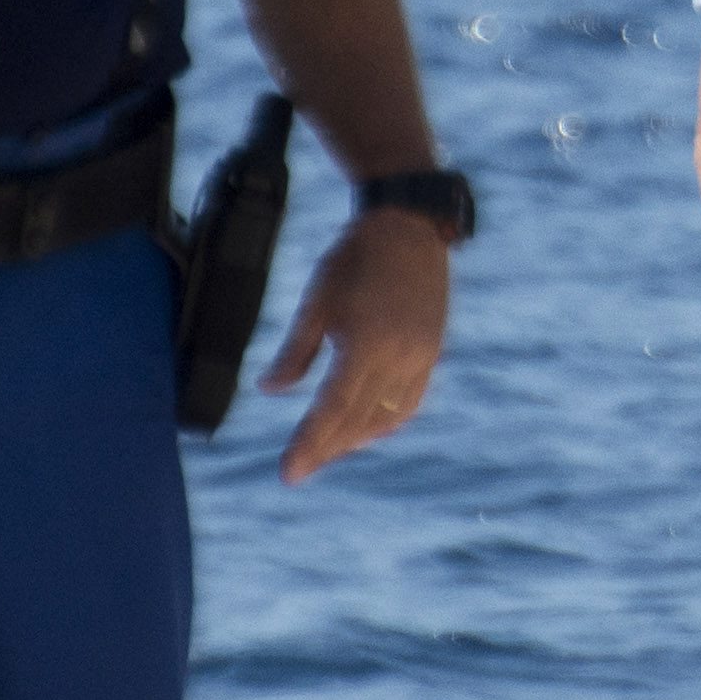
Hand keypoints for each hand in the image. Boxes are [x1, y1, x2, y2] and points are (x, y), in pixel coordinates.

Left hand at [264, 208, 449, 479]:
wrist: (408, 226)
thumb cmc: (354, 257)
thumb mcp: (317, 300)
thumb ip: (294, 351)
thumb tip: (268, 390)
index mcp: (366, 343)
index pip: (333, 409)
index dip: (310, 444)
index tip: (289, 473)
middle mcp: (399, 357)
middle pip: (358, 421)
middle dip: (326, 448)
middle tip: (297, 468)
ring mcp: (421, 357)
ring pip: (386, 418)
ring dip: (354, 439)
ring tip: (326, 450)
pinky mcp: (432, 353)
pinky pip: (408, 403)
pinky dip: (384, 422)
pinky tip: (364, 428)